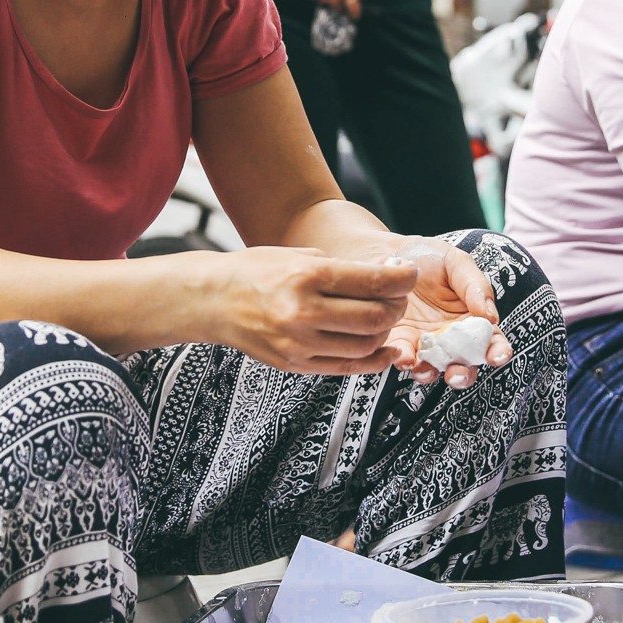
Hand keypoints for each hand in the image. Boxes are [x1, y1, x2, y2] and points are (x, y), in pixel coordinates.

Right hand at [202, 246, 413, 373]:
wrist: (213, 300)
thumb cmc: (256, 271)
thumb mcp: (299, 256)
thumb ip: (342, 270)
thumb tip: (387, 278)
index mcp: (306, 276)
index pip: (372, 282)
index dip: (401, 279)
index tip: (409, 275)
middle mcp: (303, 312)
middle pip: (375, 317)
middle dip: (397, 306)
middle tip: (399, 298)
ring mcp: (298, 343)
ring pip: (366, 345)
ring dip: (385, 332)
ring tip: (384, 318)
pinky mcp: (295, 365)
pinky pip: (347, 366)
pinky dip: (373, 359)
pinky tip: (384, 348)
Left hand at [379, 238, 513, 389]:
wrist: (387, 253)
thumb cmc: (428, 257)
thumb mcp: (456, 262)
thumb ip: (476, 285)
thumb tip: (491, 315)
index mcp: (472, 319)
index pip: (491, 340)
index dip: (498, 351)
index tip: (497, 356)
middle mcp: (451, 338)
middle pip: (464, 364)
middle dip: (462, 374)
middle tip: (456, 373)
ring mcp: (424, 343)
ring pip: (433, 368)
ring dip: (431, 373)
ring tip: (425, 369)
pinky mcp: (399, 343)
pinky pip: (404, 358)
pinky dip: (405, 361)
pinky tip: (404, 357)